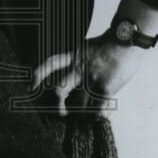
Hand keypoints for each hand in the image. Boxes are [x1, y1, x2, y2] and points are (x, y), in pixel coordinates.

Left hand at [31, 33, 145, 115]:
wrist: (126, 39)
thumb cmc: (106, 47)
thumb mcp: (84, 50)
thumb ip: (74, 63)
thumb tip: (68, 83)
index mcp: (72, 57)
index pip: (51, 64)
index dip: (39, 74)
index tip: (31, 87)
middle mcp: (78, 69)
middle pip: (60, 90)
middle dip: (58, 106)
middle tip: (62, 115)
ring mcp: (92, 79)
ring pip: (79, 105)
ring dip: (82, 115)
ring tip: (85, 118)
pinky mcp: (106, 87)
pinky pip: (98, 108)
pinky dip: (97, 116)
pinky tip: (100, 117)